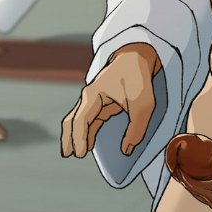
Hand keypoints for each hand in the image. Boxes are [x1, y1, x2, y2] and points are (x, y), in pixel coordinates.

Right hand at [61, 43, 160, 159]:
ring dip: (75, 135)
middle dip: (68, 138)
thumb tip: (127, 149)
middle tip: (68, 155)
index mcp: (93, 95)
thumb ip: (136, 129)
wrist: (138, 56)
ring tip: (76, 152)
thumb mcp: (143, 105)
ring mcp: (93, 98)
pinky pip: (88, 118)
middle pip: (72, 120)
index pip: (80, 120)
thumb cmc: (139, 78)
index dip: (78, 138)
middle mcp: (89, 97)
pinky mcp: (101, 100)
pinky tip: (88, 140)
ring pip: (78, 119)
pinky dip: (86, 130)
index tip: (80, 154)